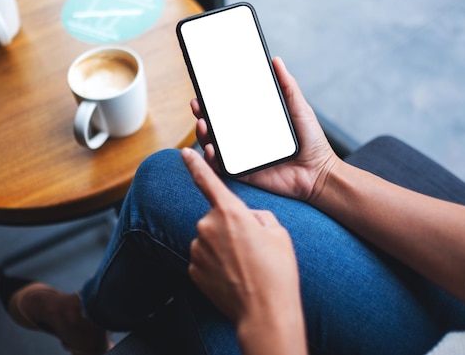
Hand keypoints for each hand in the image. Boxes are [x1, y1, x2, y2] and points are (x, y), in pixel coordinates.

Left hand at [182, 148, 306, 354]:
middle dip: (231, 226)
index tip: (185, 152)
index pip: (207, 180)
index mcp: (230, 212)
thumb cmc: (277, 271)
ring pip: (210, 238)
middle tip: (252, 248)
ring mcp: (197, 249)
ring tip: (245, 265)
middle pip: (217, 217)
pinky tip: (234, 276)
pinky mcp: (193, 270)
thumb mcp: (278, 233)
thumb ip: (258, 216)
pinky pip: (204, 258)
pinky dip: (216, 264)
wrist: (265, 312)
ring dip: (223, 246)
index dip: (195, 164)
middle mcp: (207, 227)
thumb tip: (247, 219)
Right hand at [191, 57, 336, 201]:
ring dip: (203, 135)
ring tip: (202, 125)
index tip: (203, 89)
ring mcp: (242, 156)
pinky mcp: (243, 174)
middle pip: (215, 126)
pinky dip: (212, 159)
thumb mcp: (299, 109)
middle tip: (197, 105)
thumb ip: (288, 86)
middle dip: (201, 115)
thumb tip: (276, 60)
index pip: (228, 109)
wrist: (320, 173)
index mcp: (255, 122)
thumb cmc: (312, 142)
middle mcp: (245, 138)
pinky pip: (221, 168)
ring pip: (214, 145)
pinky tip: (212, 149)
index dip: (213, 100)